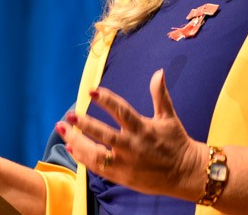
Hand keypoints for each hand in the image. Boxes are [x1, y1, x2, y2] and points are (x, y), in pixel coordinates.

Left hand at [56, 69, 205, 199]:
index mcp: (143, 129)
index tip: (91, 91)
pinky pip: (98, 168)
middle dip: (85, 125)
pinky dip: (83, 158)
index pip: (122, 112)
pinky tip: (71, 148)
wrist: (185, 174)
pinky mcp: (121, 177)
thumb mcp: (169, 117)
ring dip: (77, 143)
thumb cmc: (176, 142)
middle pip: (105, 135)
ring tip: (62, 130)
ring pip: (96, 155)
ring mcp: (125, 164)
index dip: (107, 100)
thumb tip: (159, 72)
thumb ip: (160, 95)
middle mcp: (133, 146)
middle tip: (69, 116)